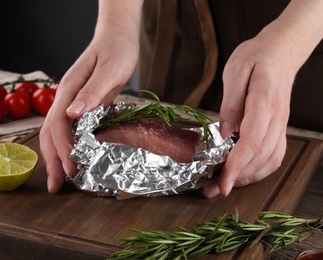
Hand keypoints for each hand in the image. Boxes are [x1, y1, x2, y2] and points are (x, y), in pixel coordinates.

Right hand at [39, 27, 139, 192]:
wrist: (117, 37)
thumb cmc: (116, 50)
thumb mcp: (110, 69)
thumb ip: (92, 90)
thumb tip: (73, 114)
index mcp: (69, 90)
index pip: (58, 124)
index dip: (63, 147)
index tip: (71, 167)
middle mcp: (66, 98)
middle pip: (51, 133)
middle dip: (52, 160)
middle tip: (56, 186)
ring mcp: (73, 103)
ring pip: (57, 134)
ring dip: (57, 157)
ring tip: (60, 180)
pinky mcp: (83, 106)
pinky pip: (71, 131)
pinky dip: (69, 148)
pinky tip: (74, 160)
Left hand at [203, 27, 296, 197]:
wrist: (281, 51)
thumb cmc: (256, 57)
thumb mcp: (236, 72)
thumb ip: (231, 104)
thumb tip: (225, 133)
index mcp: (264, 104)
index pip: (251, 142)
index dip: (236, 166)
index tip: (223, 183)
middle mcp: (276, 119)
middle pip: (260, 158)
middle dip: (237, 178)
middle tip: (213, 189)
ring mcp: (281, 125)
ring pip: (270, 160)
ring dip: (248, 177)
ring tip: (224, 184)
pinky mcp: (279, 128)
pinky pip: (274, 155)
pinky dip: (259, 169)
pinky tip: (243, 172)